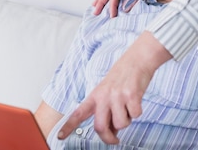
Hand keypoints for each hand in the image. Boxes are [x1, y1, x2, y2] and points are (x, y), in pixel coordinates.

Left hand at [57, 32, 171, 143]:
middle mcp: (104, 96)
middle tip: (115, 139)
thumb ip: (107, 111)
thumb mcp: (108, 91)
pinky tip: (136, 100)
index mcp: (95, 95)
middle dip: (109, 138)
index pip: (78, 113)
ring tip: (127, 106)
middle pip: (100, 127)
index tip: (60, 136)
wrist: (137, 59)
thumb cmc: (122, 75)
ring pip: (121, 124)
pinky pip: (135, 115)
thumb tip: (112, 132)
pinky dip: (137, 112)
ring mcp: (117, 96)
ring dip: (127, 120)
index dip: (69, 126)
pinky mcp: (131, 95)